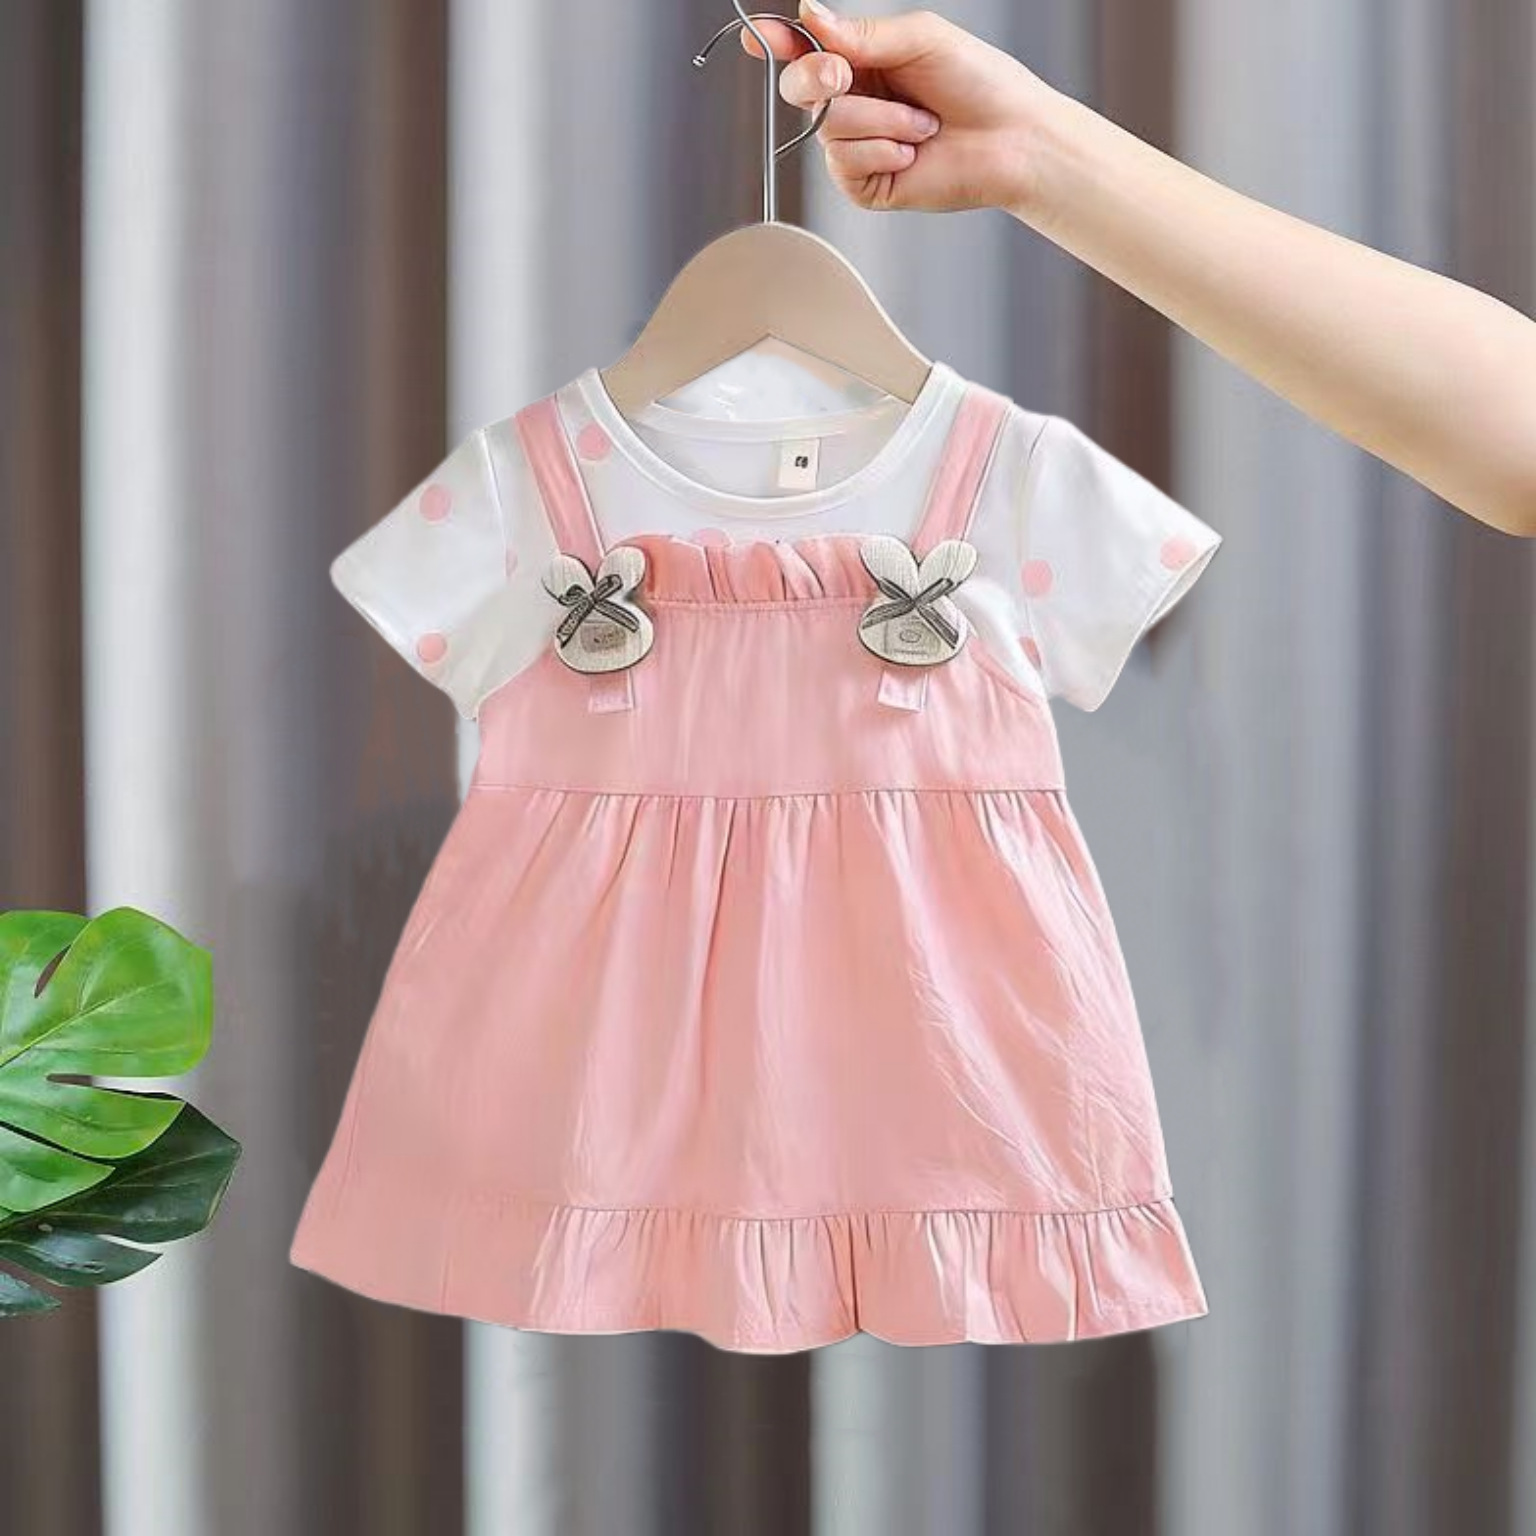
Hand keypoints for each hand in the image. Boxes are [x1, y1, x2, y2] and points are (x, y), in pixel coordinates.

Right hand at [748, 3, 1058, 214]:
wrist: (1012, 140)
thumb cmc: (980, 83)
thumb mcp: (919, 38)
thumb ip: (862, 34)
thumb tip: (810, 16)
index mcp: (864, 61)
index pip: (807, 49)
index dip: (778, 41)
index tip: (757, 35)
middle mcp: (855, 103)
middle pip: (799, 88)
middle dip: (820, 77)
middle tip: (847, 74)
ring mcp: (858, 146)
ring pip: (828, 127)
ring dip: (881, 120)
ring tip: (922, 124)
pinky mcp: (866, 185)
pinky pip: (845, 164)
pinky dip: (882, 152)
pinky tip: (911, 154)